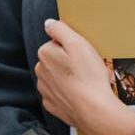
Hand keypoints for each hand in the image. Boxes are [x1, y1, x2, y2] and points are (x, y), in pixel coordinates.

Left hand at [35, 19, 134, 134]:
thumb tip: (48, 23)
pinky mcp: (52, 106)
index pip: (56, 43)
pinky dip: (68, 93)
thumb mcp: (77, 43)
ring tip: (85, 82)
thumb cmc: (88, 76)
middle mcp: (40, 72)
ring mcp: (45, 90)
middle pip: (56, 60)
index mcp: (44, 54)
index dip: (72, 47)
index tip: (82, 55)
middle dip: (69, 62)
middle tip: (86, 68)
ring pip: (57, 77)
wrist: (94, 111)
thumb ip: (60, 30)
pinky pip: (59, 94)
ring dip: (68, 78)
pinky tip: (80, 94)